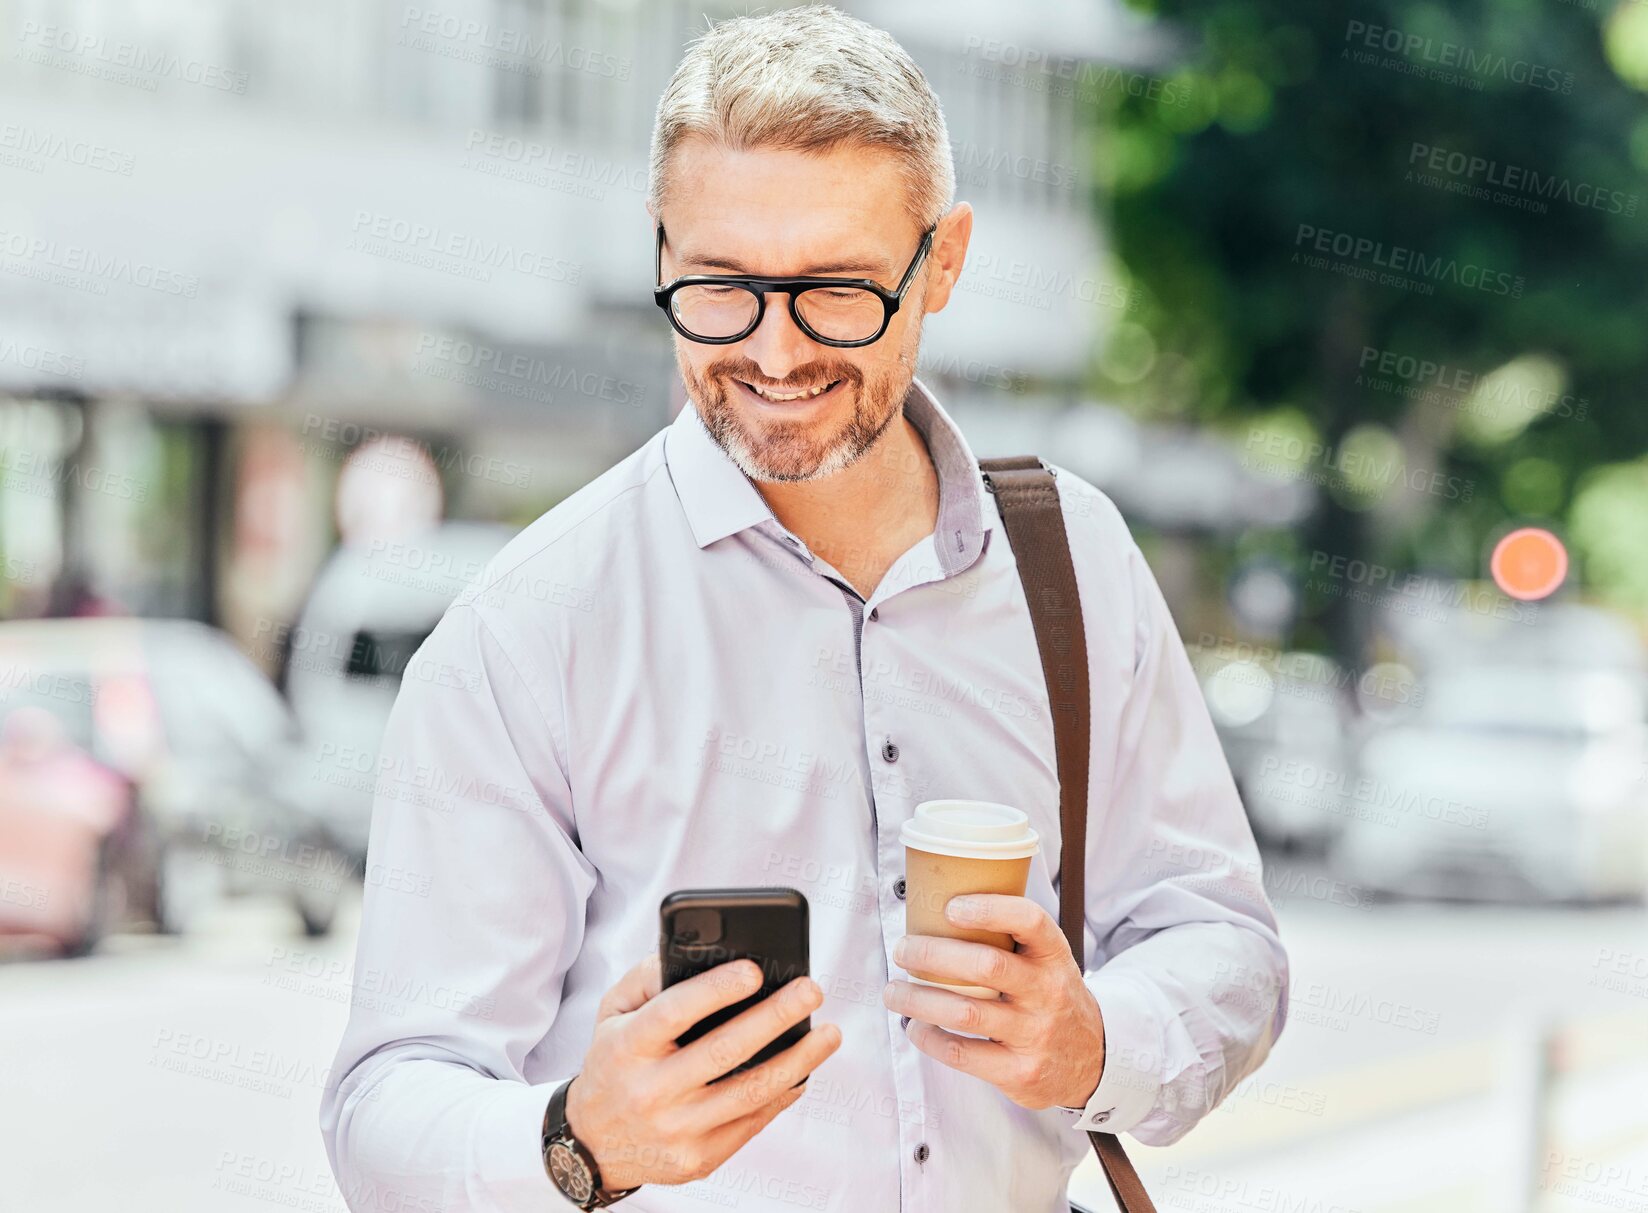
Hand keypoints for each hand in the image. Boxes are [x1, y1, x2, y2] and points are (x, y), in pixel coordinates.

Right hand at [565, 952, 840, 1190]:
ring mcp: (675, 1130)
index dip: (716, 990)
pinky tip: (803, 1069)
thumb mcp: (612, 1013)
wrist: (592, 1143)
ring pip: (749, 1092)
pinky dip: (783, 1094)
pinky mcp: (698, 1159)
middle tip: (811, 990)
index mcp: (625, 1047)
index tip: (755, 970)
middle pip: (723, 1051)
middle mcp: (649, 1091)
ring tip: (828, 1033)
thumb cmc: (613, 1063)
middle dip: (775, 1017)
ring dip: (798, 1060)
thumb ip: (648, 977)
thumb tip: (698, 953)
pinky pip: (752, 1123)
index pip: (673, 1012)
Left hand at [883, 894, 1104, 1110]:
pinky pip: (963, 1054)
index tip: (950, 907)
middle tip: (902, 950)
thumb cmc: (1050, 997)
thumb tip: (939, 907)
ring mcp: (1036, 1034)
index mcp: (1053, 956)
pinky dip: (929, 1038)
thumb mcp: (1047, 962)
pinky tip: (916, 1026)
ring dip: (918, 999)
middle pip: (987, 965)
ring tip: (893, 992)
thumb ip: (1009, 939)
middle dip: (933, 954)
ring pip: (966, 1012)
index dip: (990, 909)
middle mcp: (1049, 992)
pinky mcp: (1020, 1072)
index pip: (1031, 921)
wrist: (1091, 1059)